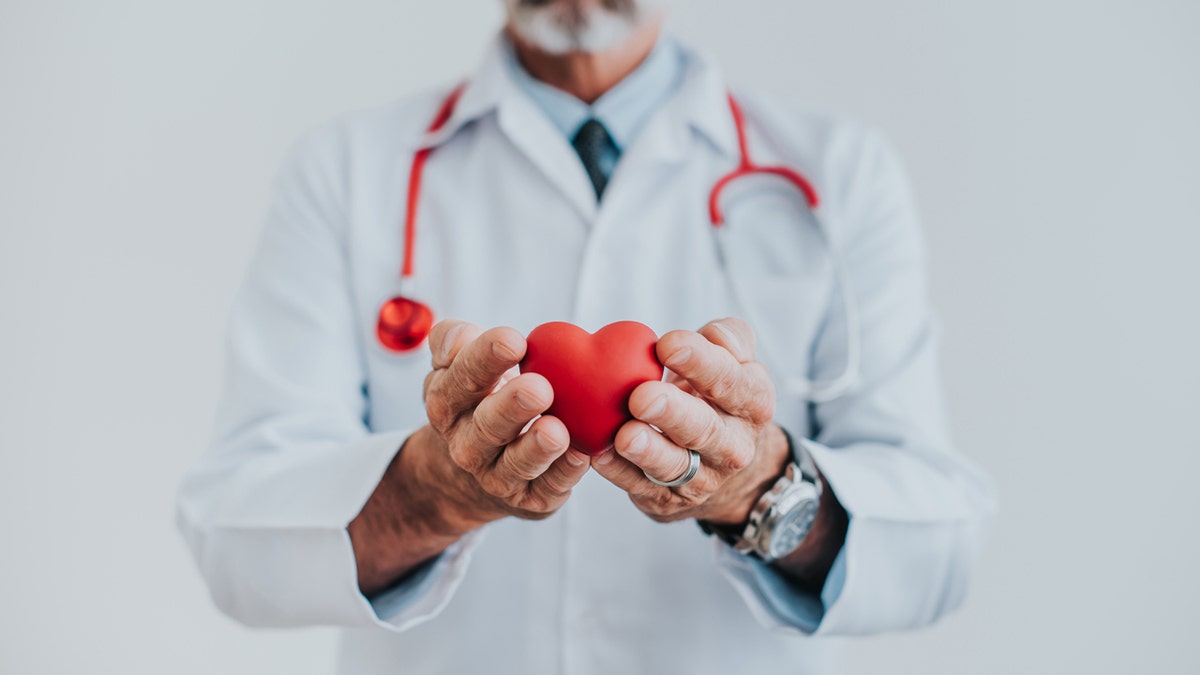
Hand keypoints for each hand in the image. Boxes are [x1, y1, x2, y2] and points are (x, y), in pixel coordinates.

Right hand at [421, 320, 591, 528]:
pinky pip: (548, 488)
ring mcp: (497, 475)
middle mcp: (467, 444)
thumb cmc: (478, 399)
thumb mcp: (455, 366)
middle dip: (512, 407)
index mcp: (447, 404)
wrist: (476, 467)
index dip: (484, 359)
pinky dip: (564, 474)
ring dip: (537, 448)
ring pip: (516, 463)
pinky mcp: (529, 499)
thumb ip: (453, 340)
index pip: (461, 379)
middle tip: (538, 388)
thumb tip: (462, 336)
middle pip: (487, 426)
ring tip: (556, 430)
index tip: (514, 340)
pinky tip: (581, 456)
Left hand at [591, 318, 790, 525]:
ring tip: (625, 436)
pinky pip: (641, 486)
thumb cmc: (715, 395)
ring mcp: (703, 477)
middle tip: (641, 396)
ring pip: (675, 466)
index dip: (702, 362)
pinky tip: (600, 455)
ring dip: (648, 452)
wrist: (721, 462)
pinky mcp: (669, 500)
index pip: (732, 382)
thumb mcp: (735, 362)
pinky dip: (619, 473)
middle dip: (673, 413)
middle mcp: (734, 445)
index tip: (667, 344)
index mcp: (753, 403)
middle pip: (705, 429)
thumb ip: (730, 338)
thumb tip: (716, 335)